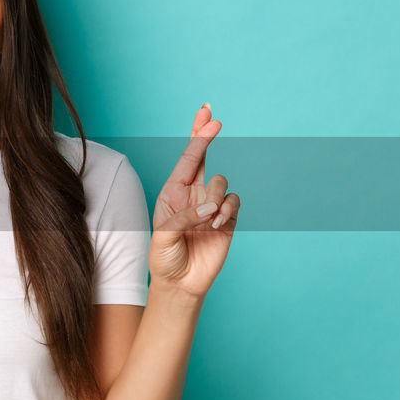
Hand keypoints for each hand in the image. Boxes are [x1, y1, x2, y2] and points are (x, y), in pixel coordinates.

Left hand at [148, 103, 240, 299]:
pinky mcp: (228, 219)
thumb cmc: (165, 258)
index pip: (187, 159)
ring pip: (222, 182)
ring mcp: (211, 206)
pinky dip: (228, 211)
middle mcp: (193, 194)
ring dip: (216, 198)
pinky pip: (234, 202)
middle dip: (206, 135)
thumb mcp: (164, 236)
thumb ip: (185, 217)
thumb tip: (211, 207)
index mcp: (173, 192)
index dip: (198, 137)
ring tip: (208, 220)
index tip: (208, 116)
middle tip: (213, 118)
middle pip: (204, 157)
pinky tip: (217, 225)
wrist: (181, 284)